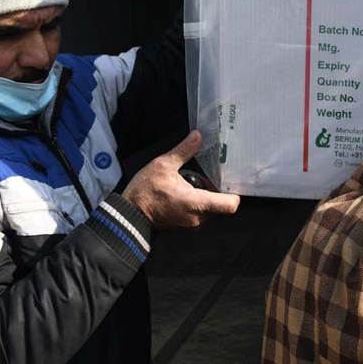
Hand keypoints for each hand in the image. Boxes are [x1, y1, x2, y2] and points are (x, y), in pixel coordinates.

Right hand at [122, 130, 240, 228]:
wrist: (128, 215)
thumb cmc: (144, 192)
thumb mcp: (163, 165)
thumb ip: (183, 151)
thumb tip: (197, 136)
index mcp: (197, 203)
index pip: (231, 205)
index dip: (234, 193)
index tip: (230, 180)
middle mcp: (198, 218)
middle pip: (220, 204)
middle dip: (214, 190)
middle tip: (205, 176)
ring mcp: (192, 225)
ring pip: (209, 210)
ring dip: (204, 197)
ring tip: (191, 182)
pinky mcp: (185, 227)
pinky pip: (199, 215)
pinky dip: (196, 204)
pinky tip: (183, 191)